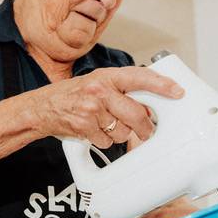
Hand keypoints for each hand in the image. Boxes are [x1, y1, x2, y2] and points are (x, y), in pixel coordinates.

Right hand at [34, 67, 183, 149]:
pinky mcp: (84, 126)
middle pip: (136, 113)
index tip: (177, 91)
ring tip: (105, 125)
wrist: (40, 108)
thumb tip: (147, 104)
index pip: (140, 77)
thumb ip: (120, 89)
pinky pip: (107, 141)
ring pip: (122, 130)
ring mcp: (91, 109)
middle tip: (146, 131)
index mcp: (106, 76)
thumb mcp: (96, 82)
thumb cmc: (70, 95)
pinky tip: (93, 131)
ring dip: (119, 133)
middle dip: (144, 127)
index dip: (161, 84)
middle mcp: (100, 90)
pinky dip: (103, 140)